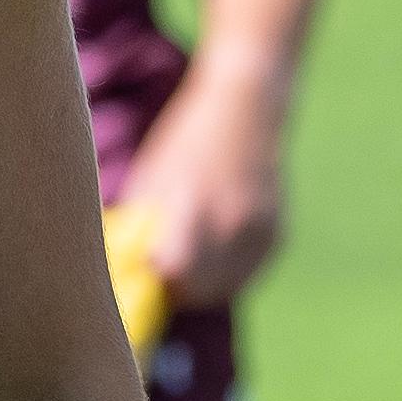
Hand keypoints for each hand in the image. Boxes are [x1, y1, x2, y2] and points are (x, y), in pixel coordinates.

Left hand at [122, 104, 289, 310]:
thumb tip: (125, 269)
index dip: (156, 278)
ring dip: (201, 286)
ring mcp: (259, 232)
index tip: (145, 270)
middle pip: (199, 289)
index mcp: (195, 204)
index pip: (175, 270)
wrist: (247, 111)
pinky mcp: (276, 237)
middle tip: (160, 274)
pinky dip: (225, 275)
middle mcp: (233, 222)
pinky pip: (245, 276)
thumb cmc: (186, 145)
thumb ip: (140, 227)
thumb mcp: (152, 180)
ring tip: (184, 261)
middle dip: (176, 289)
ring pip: (223, 289)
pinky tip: (211, 253)